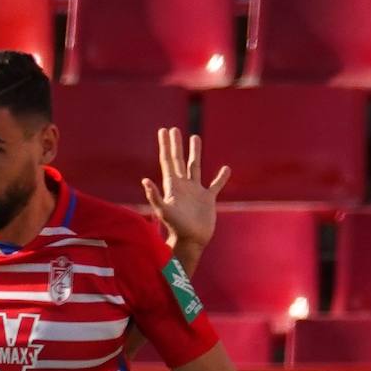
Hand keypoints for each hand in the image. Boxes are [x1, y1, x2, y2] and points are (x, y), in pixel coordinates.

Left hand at [142, 128, 229, 252]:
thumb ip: (154, 196)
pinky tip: (226, 169)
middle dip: (176, 145)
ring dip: (195, 153)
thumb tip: (144, 180)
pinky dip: (221, 177)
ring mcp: (195, 191)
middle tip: (174, 129)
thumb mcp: (164, 211)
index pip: (168, 161)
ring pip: (195, 167)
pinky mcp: (207, 199)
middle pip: (179, 160)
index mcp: (172, 186)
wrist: (191, 241)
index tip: (163, 130)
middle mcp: (183, 186)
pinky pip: (215, 184)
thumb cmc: (176, 227)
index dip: (166, 146)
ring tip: (195, 137)